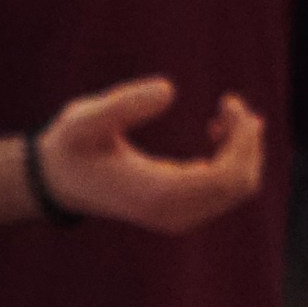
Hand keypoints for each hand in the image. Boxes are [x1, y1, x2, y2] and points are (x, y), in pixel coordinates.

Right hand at [34, 76, 264, 232]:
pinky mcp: (181, 211)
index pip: (223, 177)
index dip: (240, 139)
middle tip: (230, 103)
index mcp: (155, 194)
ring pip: (238, 188)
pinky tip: (215, 130)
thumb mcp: (84, 120)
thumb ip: (122, 104)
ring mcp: (178, 217)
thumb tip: (169, 90)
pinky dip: (233, 158)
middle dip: (247, 140)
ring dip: (243, 148)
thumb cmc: (71, 146)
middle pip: (239, 184)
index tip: (227, 100)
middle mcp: (171, 213)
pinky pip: (226, 190)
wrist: (59, 181)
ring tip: (225, 113)